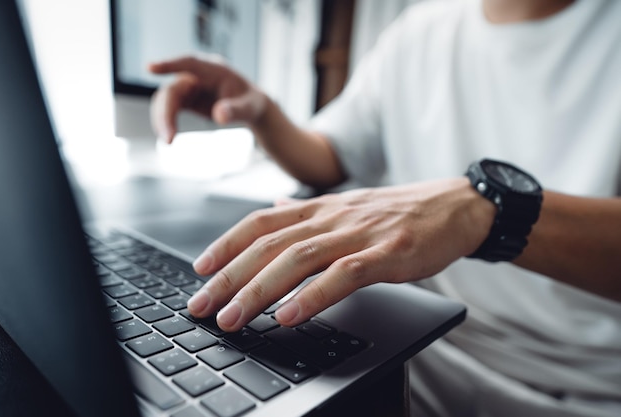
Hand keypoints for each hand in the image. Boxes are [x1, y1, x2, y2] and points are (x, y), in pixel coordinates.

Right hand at [148, 55, 266, 142]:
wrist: (251, 108)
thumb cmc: (252, 102)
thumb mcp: (250, 107)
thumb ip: (235, 110)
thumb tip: (219, 116)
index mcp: (214, 70)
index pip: (189, 63)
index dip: (169, 65)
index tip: (149, 68)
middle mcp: (197, 76)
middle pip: (172, 90)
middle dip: (166, 113)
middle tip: (168, 138)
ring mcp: (189, 87)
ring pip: (166, 100)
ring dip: (163, 119)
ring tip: (168, 141)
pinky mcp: (185, 99)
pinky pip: (169, 109)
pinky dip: (166, 122)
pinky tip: (169, 137)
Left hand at [187, 178, 493, 331]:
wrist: (456, 206)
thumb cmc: (400, 212)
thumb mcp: (348, 205)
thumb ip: (308, 210)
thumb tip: (276, 208)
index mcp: (321, 208)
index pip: (260, 223)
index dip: (226, 244)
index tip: (201, 270)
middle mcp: (332, 217)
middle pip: (269, 245)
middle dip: (230, 277)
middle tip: (203, 305)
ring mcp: (359, 234)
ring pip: (298, 259)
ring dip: (260, 290)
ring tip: (234, 317)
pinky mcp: (388, 254)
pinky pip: (343, 275)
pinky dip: (313, 296)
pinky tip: (289, 316)